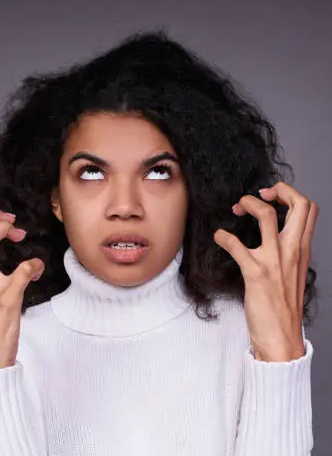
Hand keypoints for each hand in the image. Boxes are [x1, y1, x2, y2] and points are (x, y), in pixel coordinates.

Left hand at [213, 182, 317, 361]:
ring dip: (248, 204)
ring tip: (236, 209)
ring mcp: (275, 260)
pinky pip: (236, 245)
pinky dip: (223, 236)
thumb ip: (287, 250)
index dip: (289, 194)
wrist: (281, 337)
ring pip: (266, 216)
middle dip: (277, 189)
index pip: (308, 208)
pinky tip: (218, 238)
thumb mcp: (292, 271)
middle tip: (256, 195)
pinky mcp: (255, 273)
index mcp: (301, 249)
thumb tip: (273, 232)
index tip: (270, 196)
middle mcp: (292, 250)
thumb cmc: (283, 305)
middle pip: (298, 203)